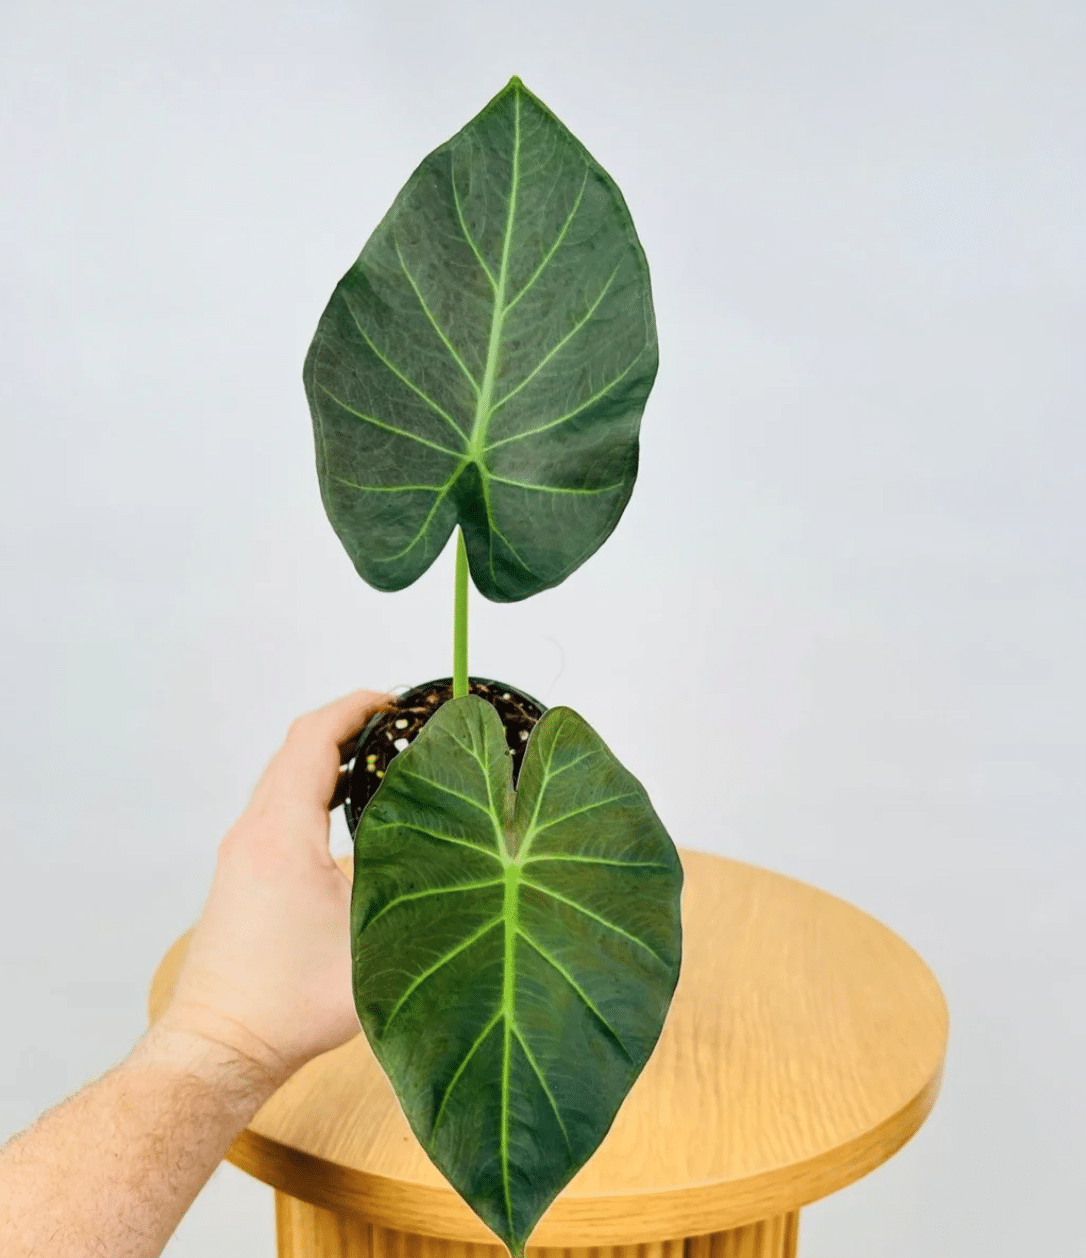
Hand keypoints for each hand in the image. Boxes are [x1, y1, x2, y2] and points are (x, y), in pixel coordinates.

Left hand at [157, 689, 391, 1085]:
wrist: (220, 1045)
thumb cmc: (288, 1005)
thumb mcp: (372, 948)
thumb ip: (416, 897)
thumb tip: (471, 867)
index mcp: (282, 835)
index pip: (312, 741)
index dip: (354, 709)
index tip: (396, 698)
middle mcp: (253, 833)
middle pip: (294, 750)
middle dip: (347, 725)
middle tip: (399, 722)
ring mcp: (241, 852)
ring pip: (283, 778)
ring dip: (327, 757)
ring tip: (381, 757)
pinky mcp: (240, 873)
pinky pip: (276, 805)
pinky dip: (312, 787)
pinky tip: (347, 811)